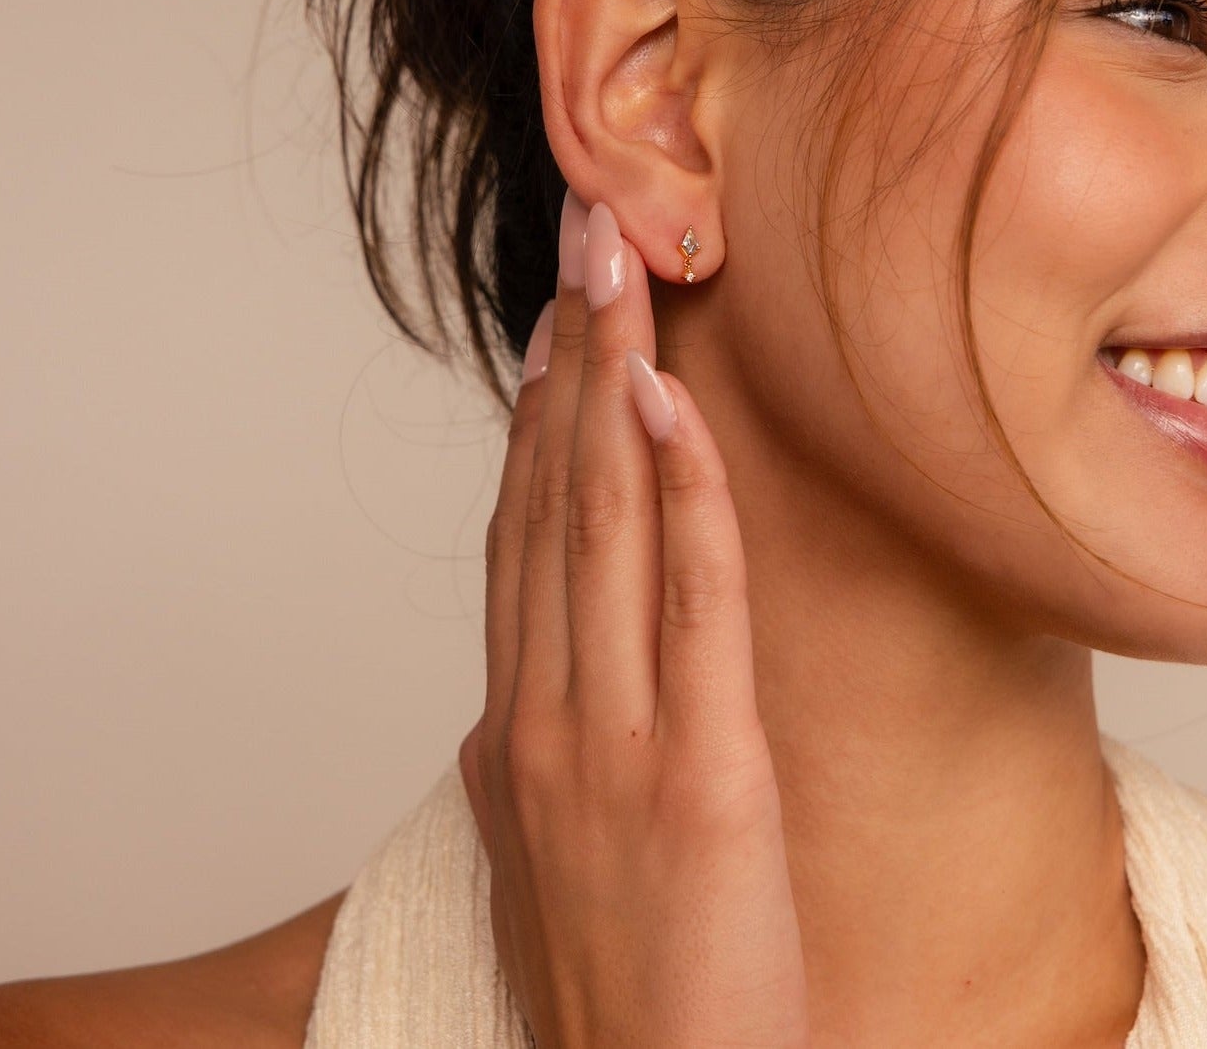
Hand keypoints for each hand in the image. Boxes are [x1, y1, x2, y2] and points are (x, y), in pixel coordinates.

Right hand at [457, 190, 810, 1048]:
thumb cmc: (617, 985)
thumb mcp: (542, 852)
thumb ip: (524, 754)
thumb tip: (507, 694)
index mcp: (514, 724)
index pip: (519, 532)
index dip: (534, 413)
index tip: (553, 315)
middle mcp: (542, 712)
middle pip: (550, 495)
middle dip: (567, 352)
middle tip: (582, 233)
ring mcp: (608, 739)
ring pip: (602, 521)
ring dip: (610, 380)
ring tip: (618, 268)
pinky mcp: (699, 772)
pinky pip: (689, 600)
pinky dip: (679, 489)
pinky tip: (670, 400)